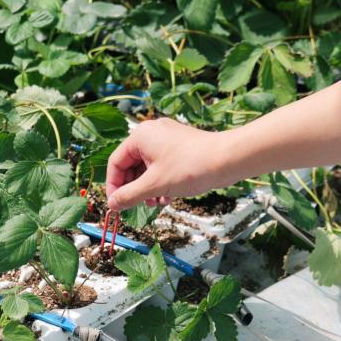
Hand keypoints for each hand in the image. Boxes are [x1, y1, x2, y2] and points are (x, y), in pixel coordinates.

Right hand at [105, 118, 234, 211]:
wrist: (228, 159)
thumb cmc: (190, 166)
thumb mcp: (154, 185)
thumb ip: (129, 195)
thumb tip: (112, 204)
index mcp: (140, 137)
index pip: (116, 163)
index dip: (114, 186)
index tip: (117, 204)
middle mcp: (151, 134)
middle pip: (130, 166)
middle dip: (134, 189)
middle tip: (137, 206)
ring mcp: (166, 140)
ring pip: (146, 168)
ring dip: (147, 189)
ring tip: (156, 203)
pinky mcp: (179, 148)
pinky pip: (160, 167)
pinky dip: (160, 183)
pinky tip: (168, 197)